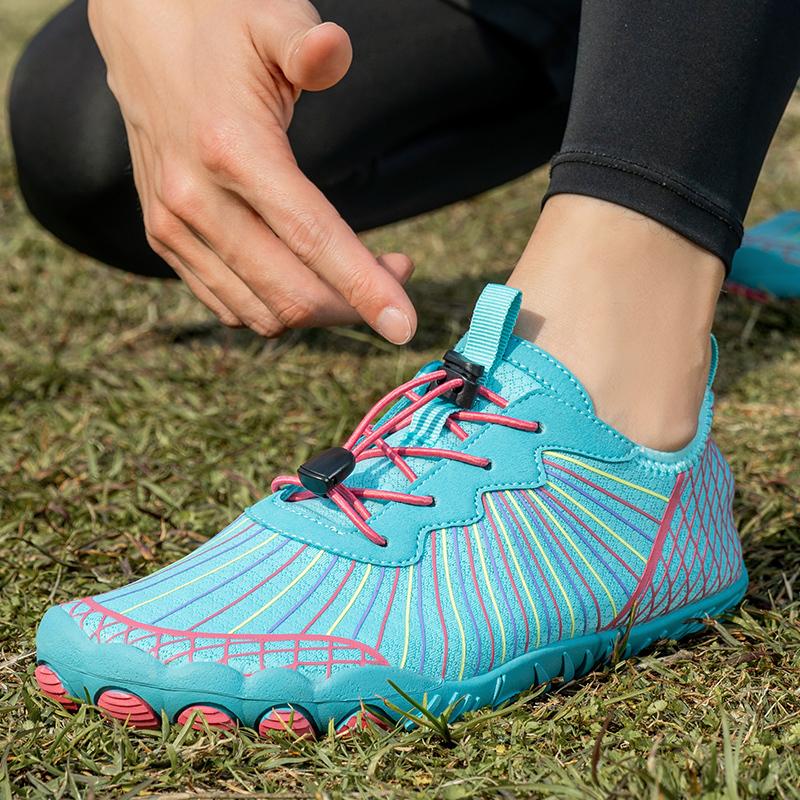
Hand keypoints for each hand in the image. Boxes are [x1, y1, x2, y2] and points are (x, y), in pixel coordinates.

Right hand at [88, 0, 416, 342]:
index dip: (364, 289)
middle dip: (354, 304)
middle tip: (396, 273)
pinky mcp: (165, 239)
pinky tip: (306, 277)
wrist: (141, 35)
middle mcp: (195, 200)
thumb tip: (333, 52)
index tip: (404, 327)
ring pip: (261, 312)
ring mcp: (174, 226)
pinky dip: (277, 308)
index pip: (311, 238)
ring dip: (320, 310)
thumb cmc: (220, 28)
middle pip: (290, 293)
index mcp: (231, 149)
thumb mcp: (270, 18)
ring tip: (357, 274)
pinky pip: (230, 306)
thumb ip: (306, 43)